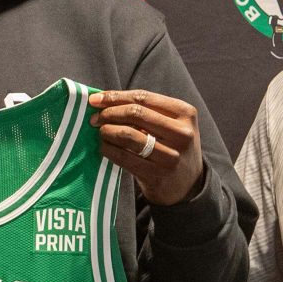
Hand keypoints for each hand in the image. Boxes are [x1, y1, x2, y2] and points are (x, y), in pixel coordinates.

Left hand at [89, 89, 204, 206]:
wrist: (187, 185)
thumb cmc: (172, 146)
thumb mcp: (171, 124)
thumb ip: (146, 110)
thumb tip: (103, 99)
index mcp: (185, 113)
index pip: (143, 97)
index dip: (115, 96)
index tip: (96, 99)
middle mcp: (182, 133)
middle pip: (135, 113)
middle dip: (109, 113)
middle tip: (95, 118)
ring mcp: (170, 156)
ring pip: (127, 134)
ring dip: (107, 131)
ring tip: (101, 132)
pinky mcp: (156, 175)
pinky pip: (123, 156)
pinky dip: (108, 149)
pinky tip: (104, 147)